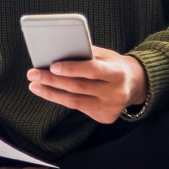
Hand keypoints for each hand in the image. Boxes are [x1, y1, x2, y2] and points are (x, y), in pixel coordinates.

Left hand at [26, 46, 147, 123]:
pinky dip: (62, 100)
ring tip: (34, 85)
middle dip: (52, 80)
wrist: (136, 84)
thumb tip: (57, 51)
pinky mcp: (106, 117)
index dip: (72, 68)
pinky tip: (49, 93)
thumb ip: (85, 54)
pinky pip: (79, 108)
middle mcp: (116, 92)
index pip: (92, 70)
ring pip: (75, 102)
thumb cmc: (113, 65)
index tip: (52, 65)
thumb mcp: (105, 55)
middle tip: (32, 73)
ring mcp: (111, 107)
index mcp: (117, 72)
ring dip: (51, 93)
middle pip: (79, 87)